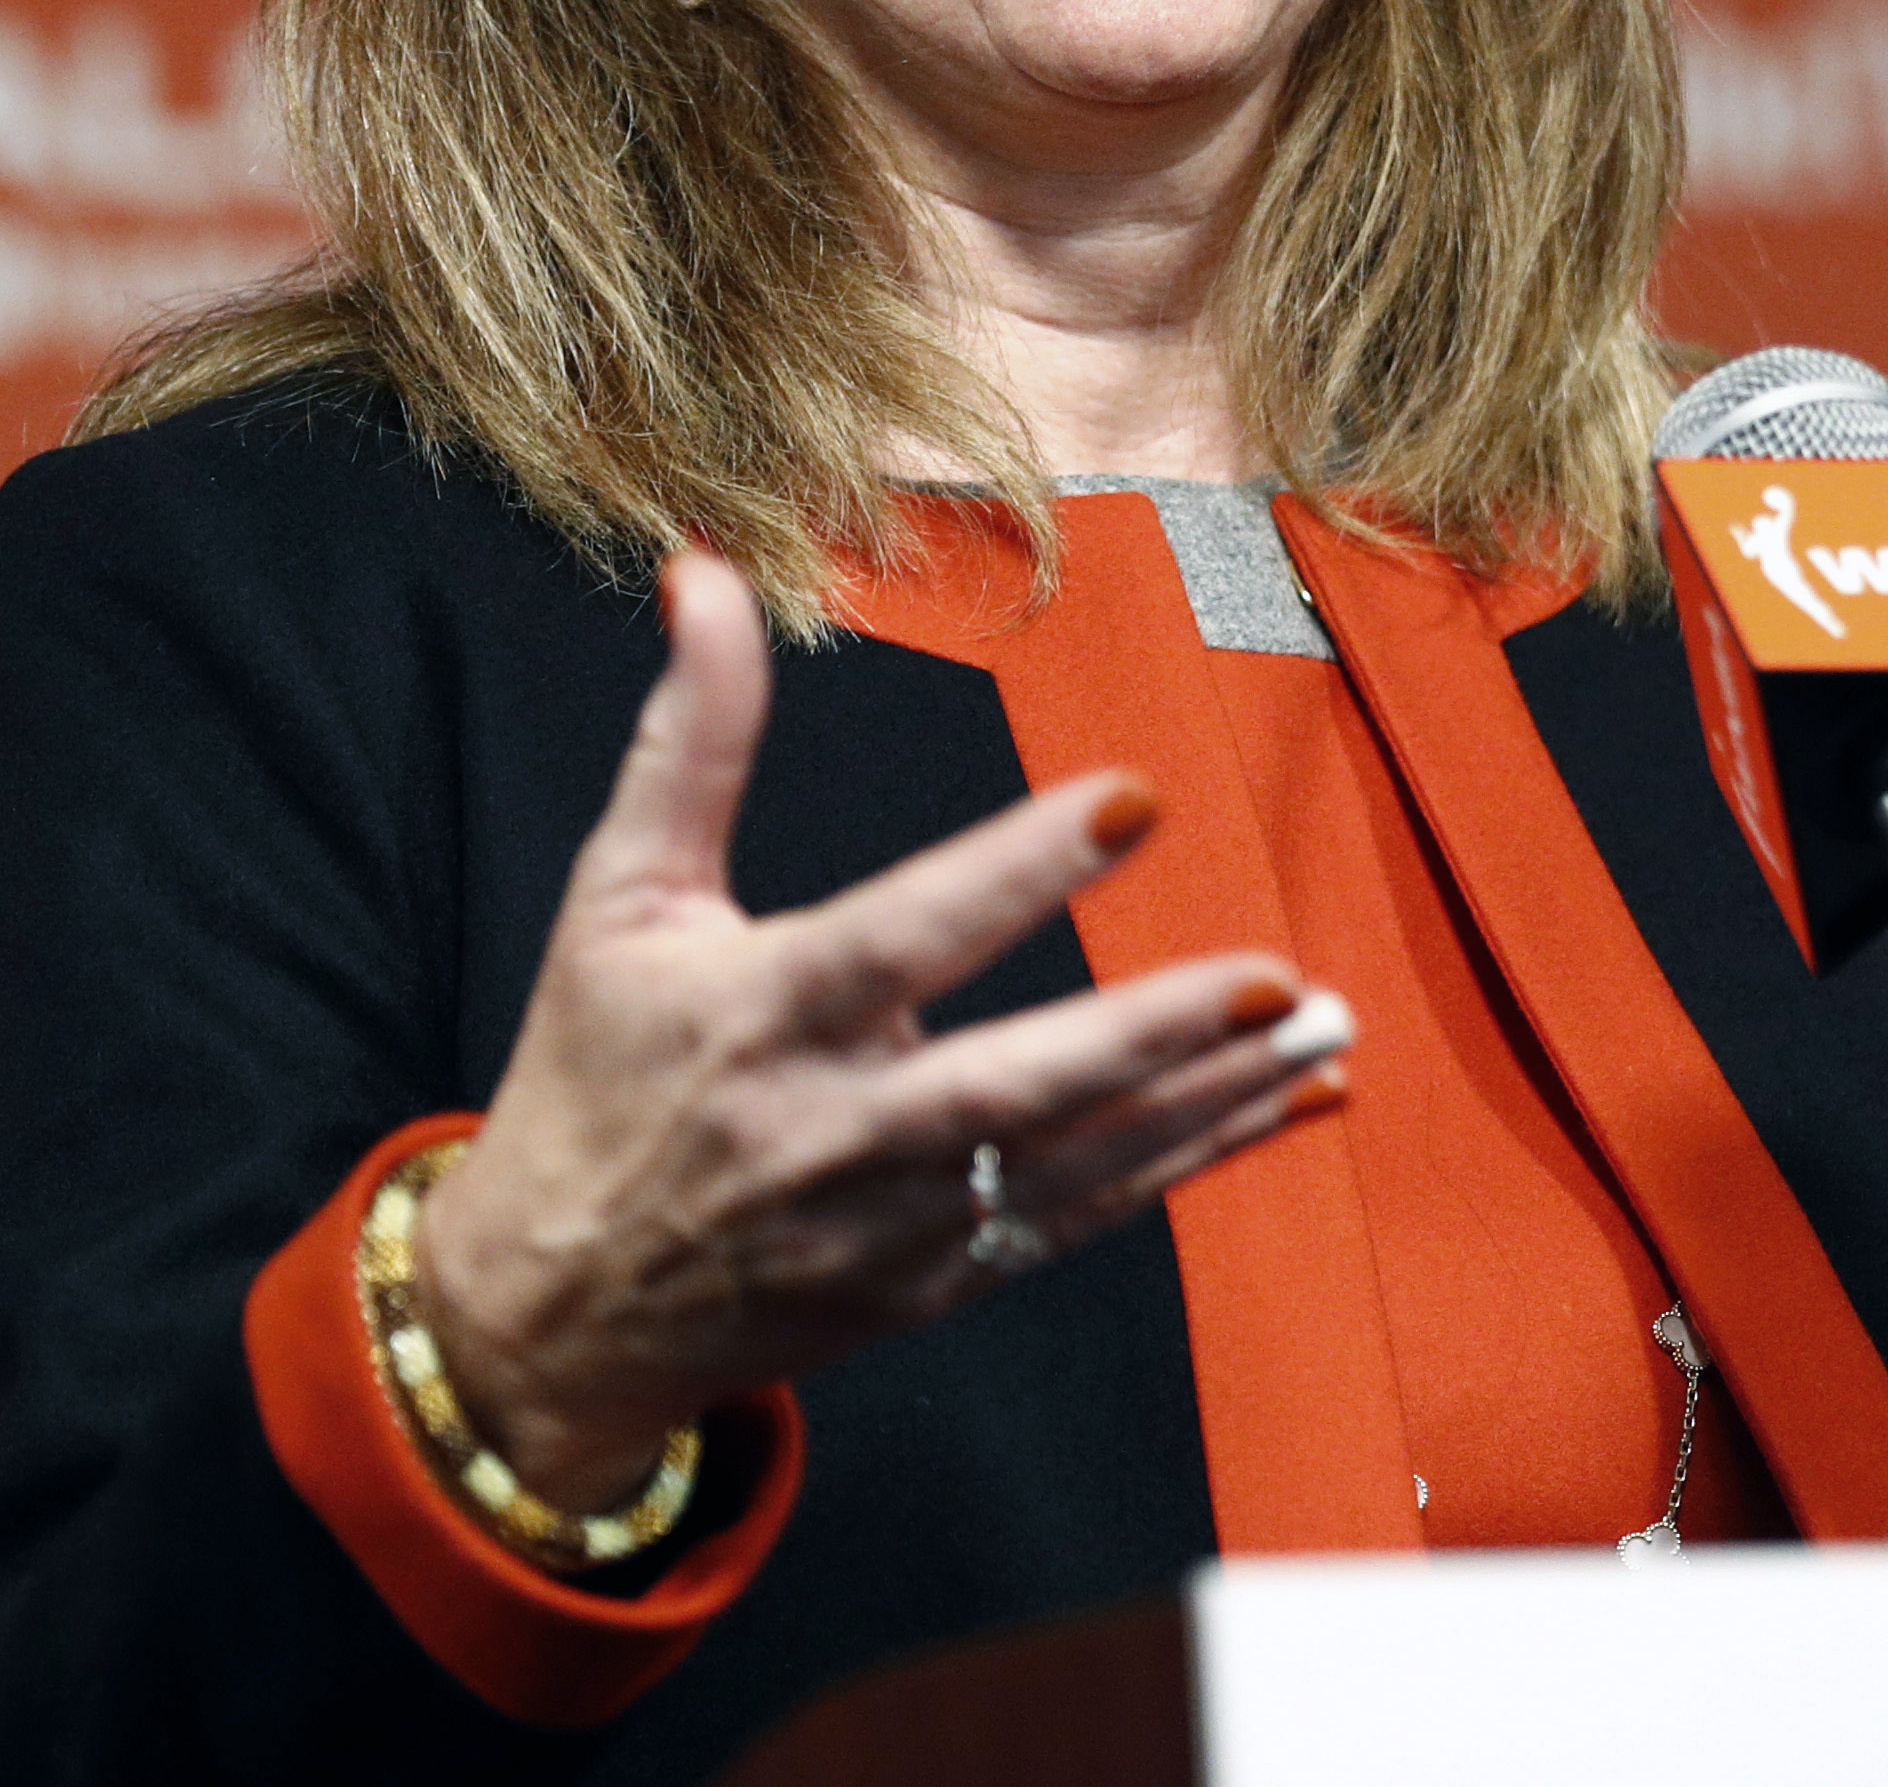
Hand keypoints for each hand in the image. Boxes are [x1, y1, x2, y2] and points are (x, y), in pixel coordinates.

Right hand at [412, 549, 1350, 1508]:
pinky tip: (1289, 1107)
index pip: (902, 937)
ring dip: (1214, 1100)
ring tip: (1331, 1035)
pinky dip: (1192, 1164)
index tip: (1135, 800)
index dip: (1015, 871)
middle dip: (1155, 1034)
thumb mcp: (618, 897)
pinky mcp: (934, 1284)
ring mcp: (895, 1222)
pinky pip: (1081, 1219)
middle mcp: (837, 1129)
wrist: (556, 1315)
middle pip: (1014, 1084)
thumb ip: (689, 738)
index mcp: (761, 1014)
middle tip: (1283, 980)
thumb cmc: (595, 1075)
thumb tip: (700, 571)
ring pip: (1077, 1162)